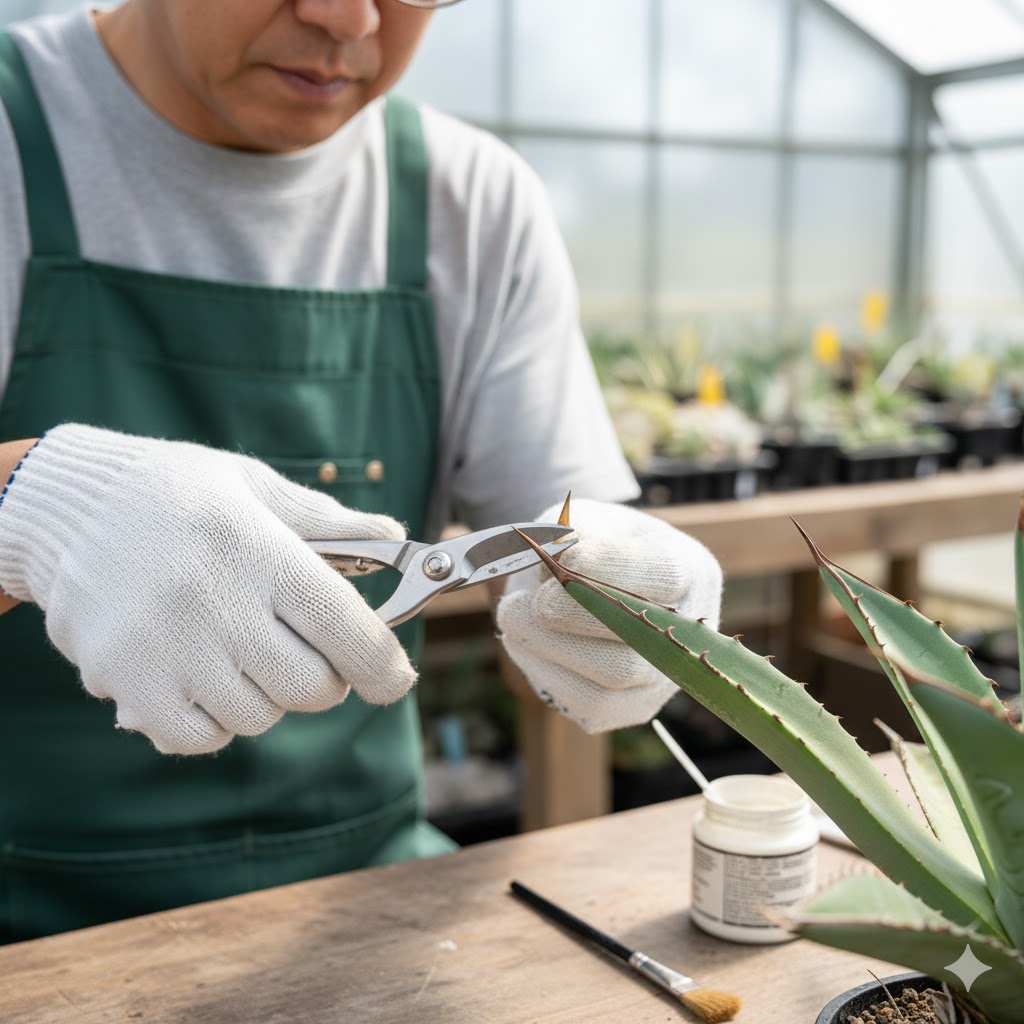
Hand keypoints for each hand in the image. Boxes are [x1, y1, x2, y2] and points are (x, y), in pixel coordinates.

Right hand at [0, 424, 415, 753]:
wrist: (64, 504)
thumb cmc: (174, 492)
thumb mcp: (253, 485)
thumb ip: (328, 520)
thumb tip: (396, 537)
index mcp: (258, 549)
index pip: (345, 628)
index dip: (382, 665)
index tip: (394, 679)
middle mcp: (214, 603)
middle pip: (309, 688)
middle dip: (325, 679)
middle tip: (309, 653)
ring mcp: (165, 649)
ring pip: (257, 717)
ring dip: (266, 696)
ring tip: (240, 650)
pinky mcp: (125, 683)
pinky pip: (199, 738)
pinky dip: (214, 721)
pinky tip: (203, 678)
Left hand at [496, 498, 721, 732]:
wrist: (576, 590)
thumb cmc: (586, 547)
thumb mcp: (580, 520)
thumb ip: (573, 529)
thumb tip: (562, 552)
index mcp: (689, 570)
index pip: (664, 573)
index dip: (613, 567)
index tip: (566, 560)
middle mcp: (690, 629)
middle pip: (640, 634)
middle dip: (576, 614)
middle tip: (532, 599)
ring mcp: (664, 674)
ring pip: (613, 674)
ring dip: (551, 644)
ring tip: (512, 614)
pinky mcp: (633, 707)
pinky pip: (591, 705)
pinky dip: (547, 672)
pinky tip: (523, 643)